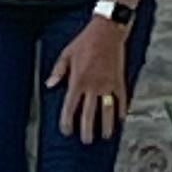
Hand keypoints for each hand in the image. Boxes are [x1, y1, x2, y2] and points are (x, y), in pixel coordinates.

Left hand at [48, 10, 131, 144]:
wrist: (107, 30)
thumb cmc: (85, 41)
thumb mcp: (66, 53)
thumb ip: (58, 71)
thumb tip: (49, 85)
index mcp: (78, 80)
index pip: (71, 107)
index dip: (68, 121)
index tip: (67, 131)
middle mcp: (93, 86)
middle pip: (90, 114)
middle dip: (87, 130)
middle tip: (87, 141)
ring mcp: (108, 84)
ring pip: (108, 110)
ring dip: (107, 125)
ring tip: (106, 136)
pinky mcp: (119, 80)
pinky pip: (122, 99)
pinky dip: (122, 110)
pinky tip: (121, 119)